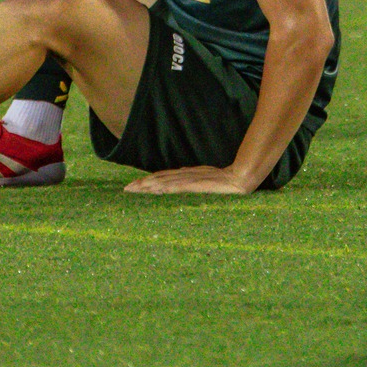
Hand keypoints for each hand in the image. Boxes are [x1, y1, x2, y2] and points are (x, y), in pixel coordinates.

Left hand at [124, 164, 254, 197]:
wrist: (241, 177)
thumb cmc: (226, 181)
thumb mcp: (206, 181)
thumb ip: (192, 180)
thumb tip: (178, 179)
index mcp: (186, 177)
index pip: (162, 179)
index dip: (147, 182)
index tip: (133, 186)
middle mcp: (186, 176)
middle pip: (159, 179)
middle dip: (142, 184)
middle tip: (125, 189)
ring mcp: (191, 179)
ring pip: (165, 182)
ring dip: (149, 185)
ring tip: (134, 189)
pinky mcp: (198, 184)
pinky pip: (178, 186)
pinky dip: (165, 187)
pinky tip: (156, 189)